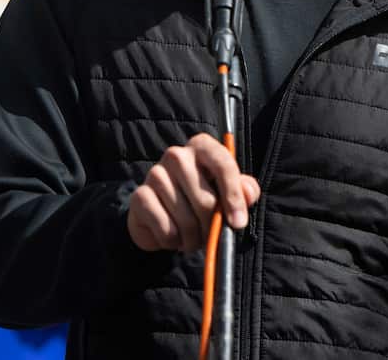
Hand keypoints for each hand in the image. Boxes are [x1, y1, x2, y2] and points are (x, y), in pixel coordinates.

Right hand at [127, 133, 260, 251]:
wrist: (162, 214)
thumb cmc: (202, 198)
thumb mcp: (227, 192)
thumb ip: (244, 190)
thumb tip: (248, 194)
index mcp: (202, 146)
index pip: (223, 165)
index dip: (233, 196)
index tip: (238, 223)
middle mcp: (176, 154)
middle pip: (205, 199)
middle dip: (211, 226)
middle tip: (210, 235)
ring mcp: (155, 173)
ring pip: (186, 219)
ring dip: (193, 238)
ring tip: (192, 237)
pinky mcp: (139, 196)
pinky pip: (165, 228)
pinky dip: (173, 241)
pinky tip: (173, 236)